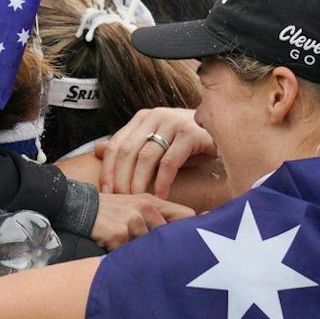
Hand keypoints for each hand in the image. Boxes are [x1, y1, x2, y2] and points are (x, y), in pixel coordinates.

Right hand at [92, 192, 193, 250]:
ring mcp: (133, 222)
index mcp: (153, 201)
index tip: (189, 241)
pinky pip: (130, 255)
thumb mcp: (137, 204)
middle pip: (170, 237)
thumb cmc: (112, 210)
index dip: (190, 230)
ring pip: (150, 248)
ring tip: (129, 249)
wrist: (80, 207)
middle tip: (155, 253)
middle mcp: (146, 210)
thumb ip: (160, 214)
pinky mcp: (119, 236)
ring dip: (141, 253)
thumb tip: (186, 228)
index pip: (187, 215)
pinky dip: (125, 257)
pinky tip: (116, 249)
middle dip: (163, 247)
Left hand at [96, 108, 217, 198]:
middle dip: (121, 179)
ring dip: (139, 183)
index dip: (107, 170)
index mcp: (142, 118)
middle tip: (120, 201)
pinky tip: (160, 196)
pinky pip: (170, 162)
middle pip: (128, 152)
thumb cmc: (185, 142)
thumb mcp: (155, 142)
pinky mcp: (191, 134)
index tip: (106, 193)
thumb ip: (128, 146)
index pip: (116, 144)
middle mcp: (155, 116)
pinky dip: (163, 182)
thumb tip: (97, 150)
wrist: (222, 132)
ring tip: (137, 201)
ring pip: (146, 157)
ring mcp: (173, 123)